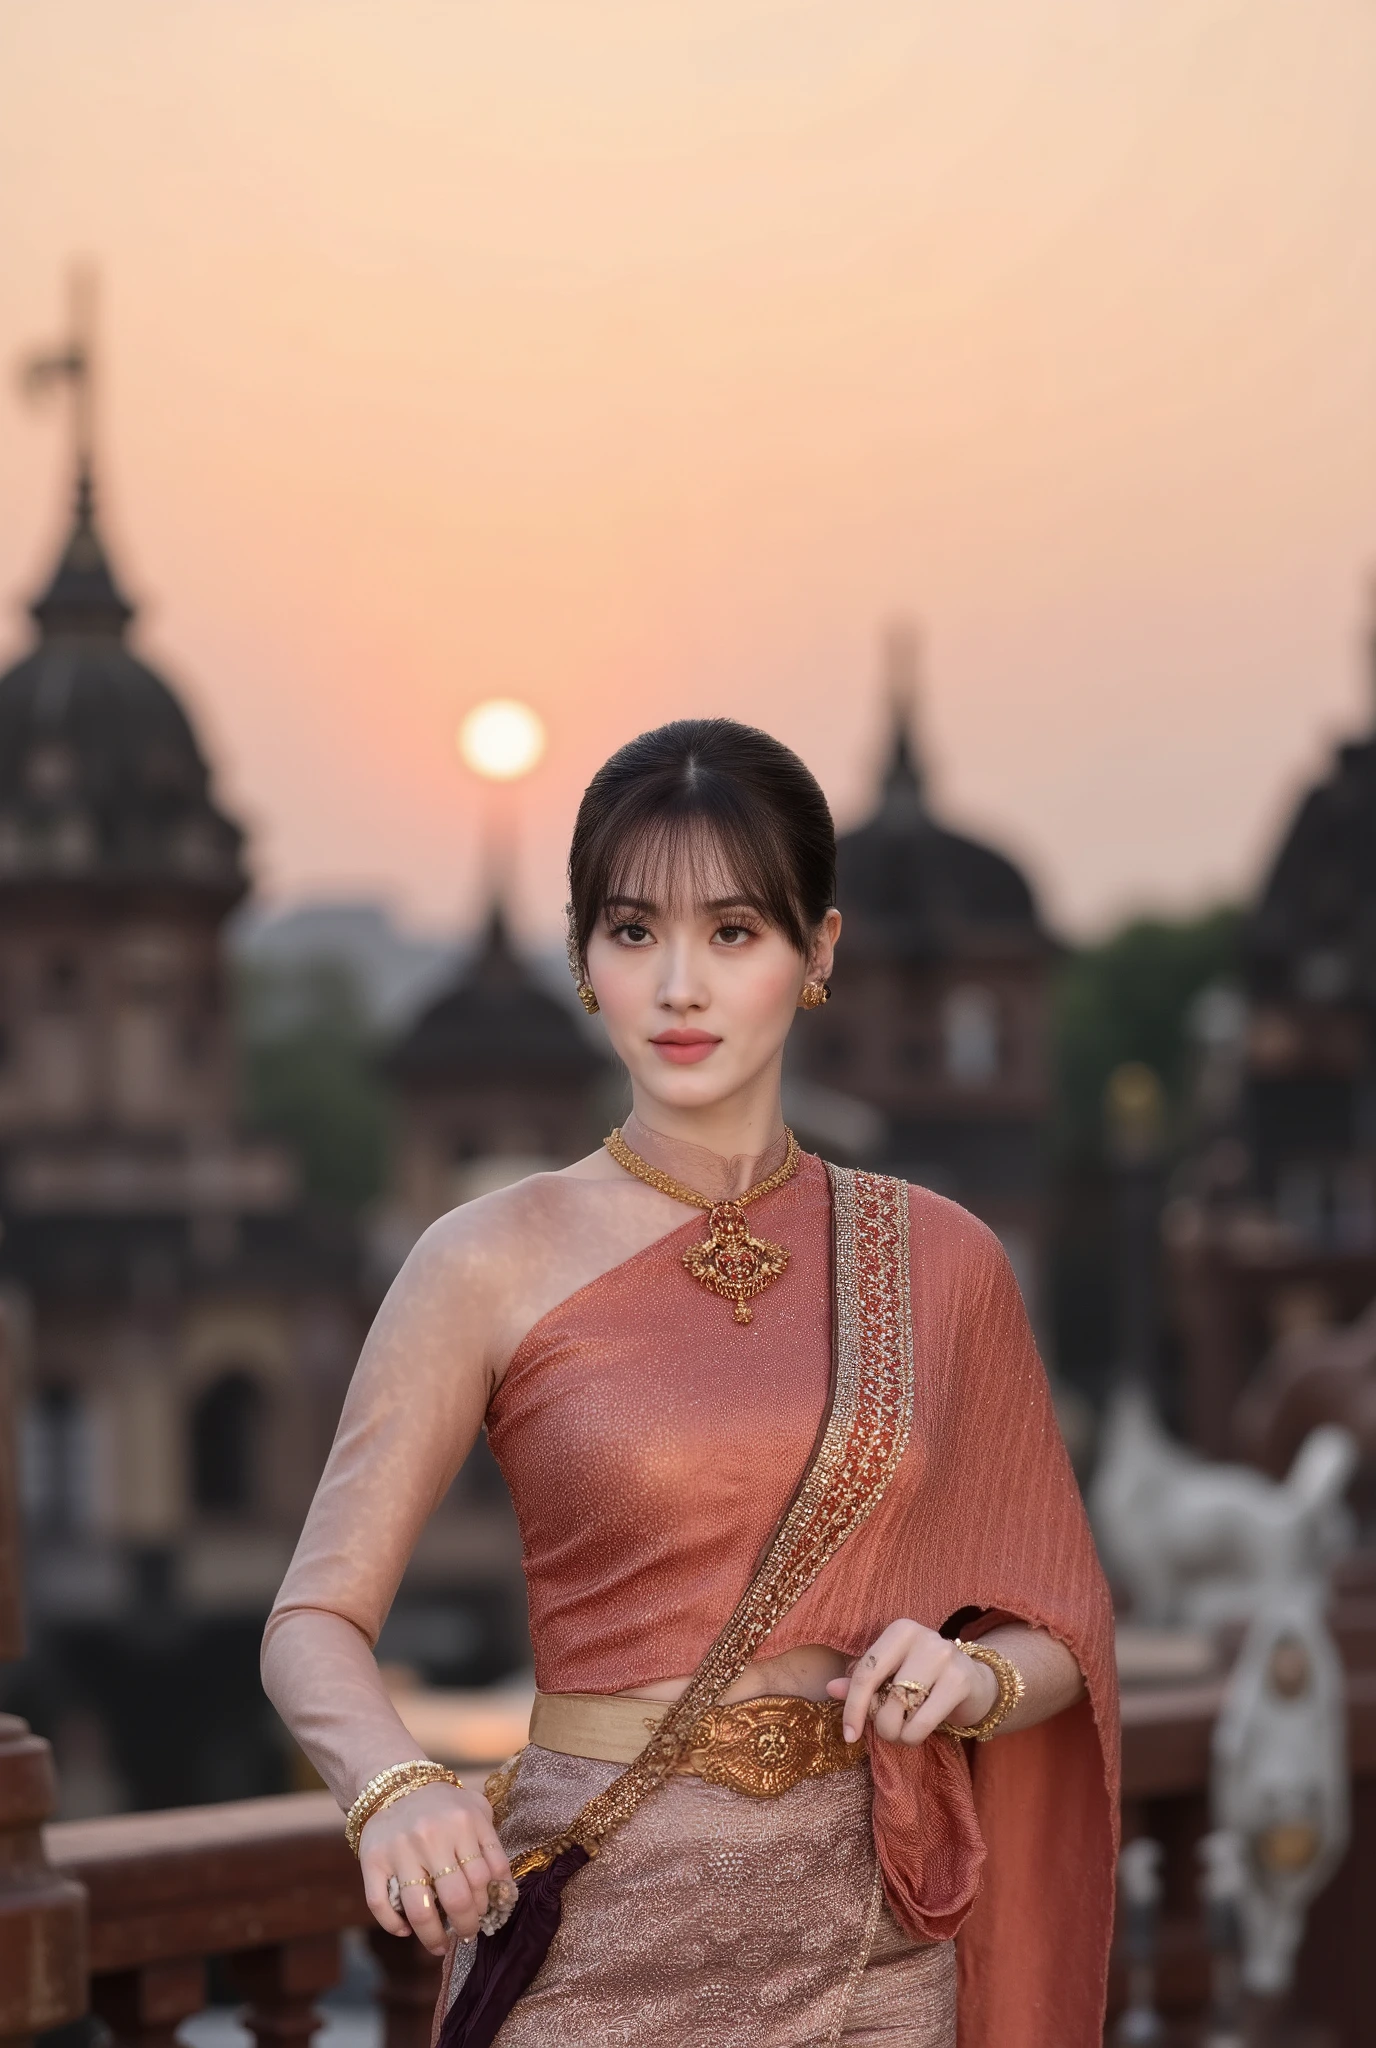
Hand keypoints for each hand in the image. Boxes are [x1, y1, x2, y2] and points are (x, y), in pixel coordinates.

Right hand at [360, 1779, 511, 1954]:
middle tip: (466, 1934)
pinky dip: (394, 1926)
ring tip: (440, 1945)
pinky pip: (381, 1905)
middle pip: (457, 1899)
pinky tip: (406, 1931)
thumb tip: (504, 1888)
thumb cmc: (441, 1802)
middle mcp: (433, 1836)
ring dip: (433, 1938)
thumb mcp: (475, 1808)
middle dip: (466, 1927)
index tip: (484, 1915)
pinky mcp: (373, 1861)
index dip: (486, 1904)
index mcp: (464, 1822)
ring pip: (420, 1910)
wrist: (394, 1782)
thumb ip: (492, 1841)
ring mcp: (401, 1850)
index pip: (484, 1878)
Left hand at [826, 1618, 997, 1747]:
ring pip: (901, 1707)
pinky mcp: (961, 1679)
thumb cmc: (925, 1681)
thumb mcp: (893, 1677)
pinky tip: (918, 1733)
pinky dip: (914, 1736)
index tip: (848, 1736)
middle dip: (880, 1723)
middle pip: (883, 1692)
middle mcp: (922, 1636)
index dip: (852, 1707)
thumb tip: (831, 1688)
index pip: (866, 1671)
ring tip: (904, 1732)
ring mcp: (944, 1655)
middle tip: (887, 1732)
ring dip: (897, 1732)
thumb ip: (863, 1682)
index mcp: (900, 1631)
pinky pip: (923, 1721)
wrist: (976, 1684)